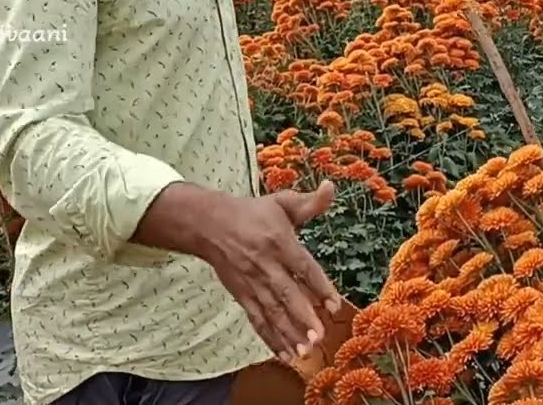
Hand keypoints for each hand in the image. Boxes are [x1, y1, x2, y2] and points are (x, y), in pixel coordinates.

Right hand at [194, 180, 342, 364]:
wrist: (208, 224)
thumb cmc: (252, 213)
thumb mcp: (281, 202)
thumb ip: (310, 202)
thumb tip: (332, 187)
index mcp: (278, 241)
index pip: (302, 267)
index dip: (319, 286)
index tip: (334, 304)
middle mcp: (265, 265)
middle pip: (285, 294)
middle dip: (302, 317)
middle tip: (319, 337)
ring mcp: (251, 283)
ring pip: (271, 312)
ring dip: (288, 334)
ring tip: (305, 353)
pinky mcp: (241, 295)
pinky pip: (257, 320)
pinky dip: (270, 339)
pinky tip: (285, 355)